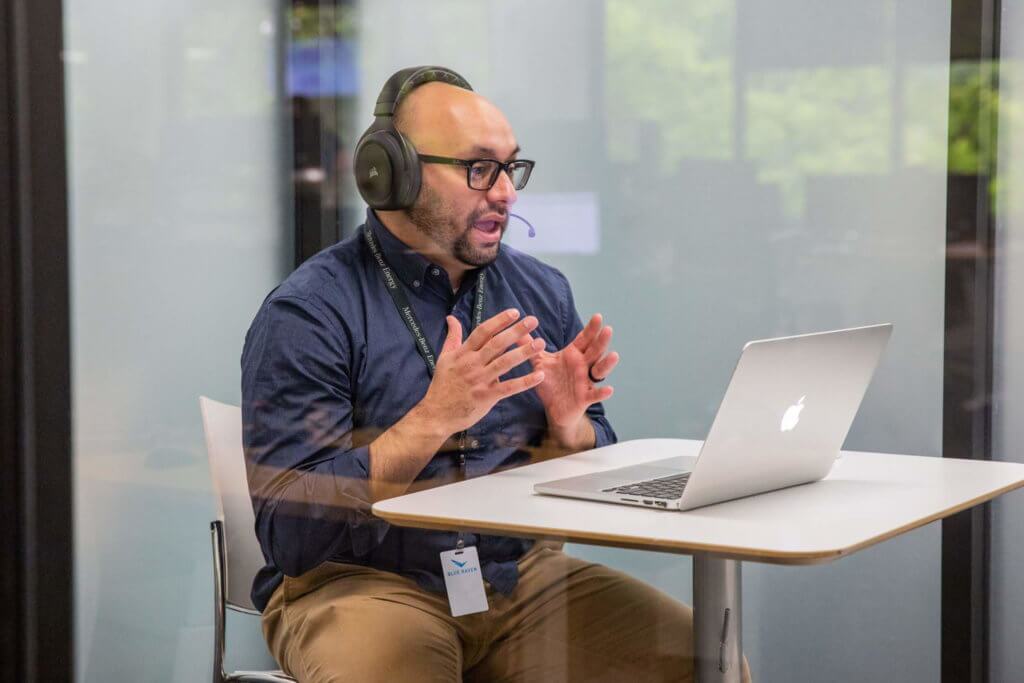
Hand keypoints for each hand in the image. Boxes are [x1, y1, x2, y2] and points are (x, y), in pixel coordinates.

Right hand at [417, 309, 545, 437]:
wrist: (437, 414)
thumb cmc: (442, 385)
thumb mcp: (444, 357)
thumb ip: (452, 336)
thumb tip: (451, 317)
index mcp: (463, 353)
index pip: (483, 332)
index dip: (499, 321)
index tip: (514, 312)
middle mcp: (472, 364)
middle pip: (497, 344)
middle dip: (516, 331)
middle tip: (533, 321)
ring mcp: (480, 380)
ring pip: (505, 363)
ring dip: (524, 352)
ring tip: (541, 343)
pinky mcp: (487, 396)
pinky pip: (509, 387)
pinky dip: (525, 382)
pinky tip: (540, 375)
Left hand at [530, 313, 618, 448]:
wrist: (554, 408)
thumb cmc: (551, 382)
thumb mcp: (540, 362)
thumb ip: (531, 346)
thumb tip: (518, 328)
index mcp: (573, 355)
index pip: (584, 339)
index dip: (591, 328)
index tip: (598, 316)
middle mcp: (583, 366)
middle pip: (595, 351)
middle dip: (601, 341)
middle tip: (608, 329)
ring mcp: (586, 381)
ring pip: (599, 371)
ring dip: (607, 364)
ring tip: (614, 356)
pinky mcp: (585, 398)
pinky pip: (595, 395)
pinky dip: (602, 392)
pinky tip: (609, 390)